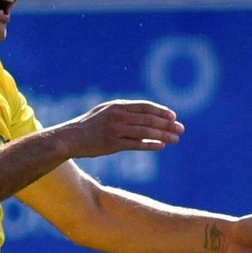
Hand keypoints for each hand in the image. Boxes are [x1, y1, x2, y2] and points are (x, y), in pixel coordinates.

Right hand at [66, 100, 184, 158]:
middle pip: (149, 119)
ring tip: (176, 139)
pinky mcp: (113, 144)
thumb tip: (143, 114)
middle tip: (181, 128)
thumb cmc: (88, 125)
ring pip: (146, 132)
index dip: (161, 111)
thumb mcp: (105, 111)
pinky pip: (136, 145)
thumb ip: (123, 111)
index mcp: (117, 106)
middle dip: (167, 124)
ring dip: (163, 135)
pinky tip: (161, 146)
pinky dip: (150, 145)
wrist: (70, 138)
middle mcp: (118, 116)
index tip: (173, 116)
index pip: (145, 106)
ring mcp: (116, 130)